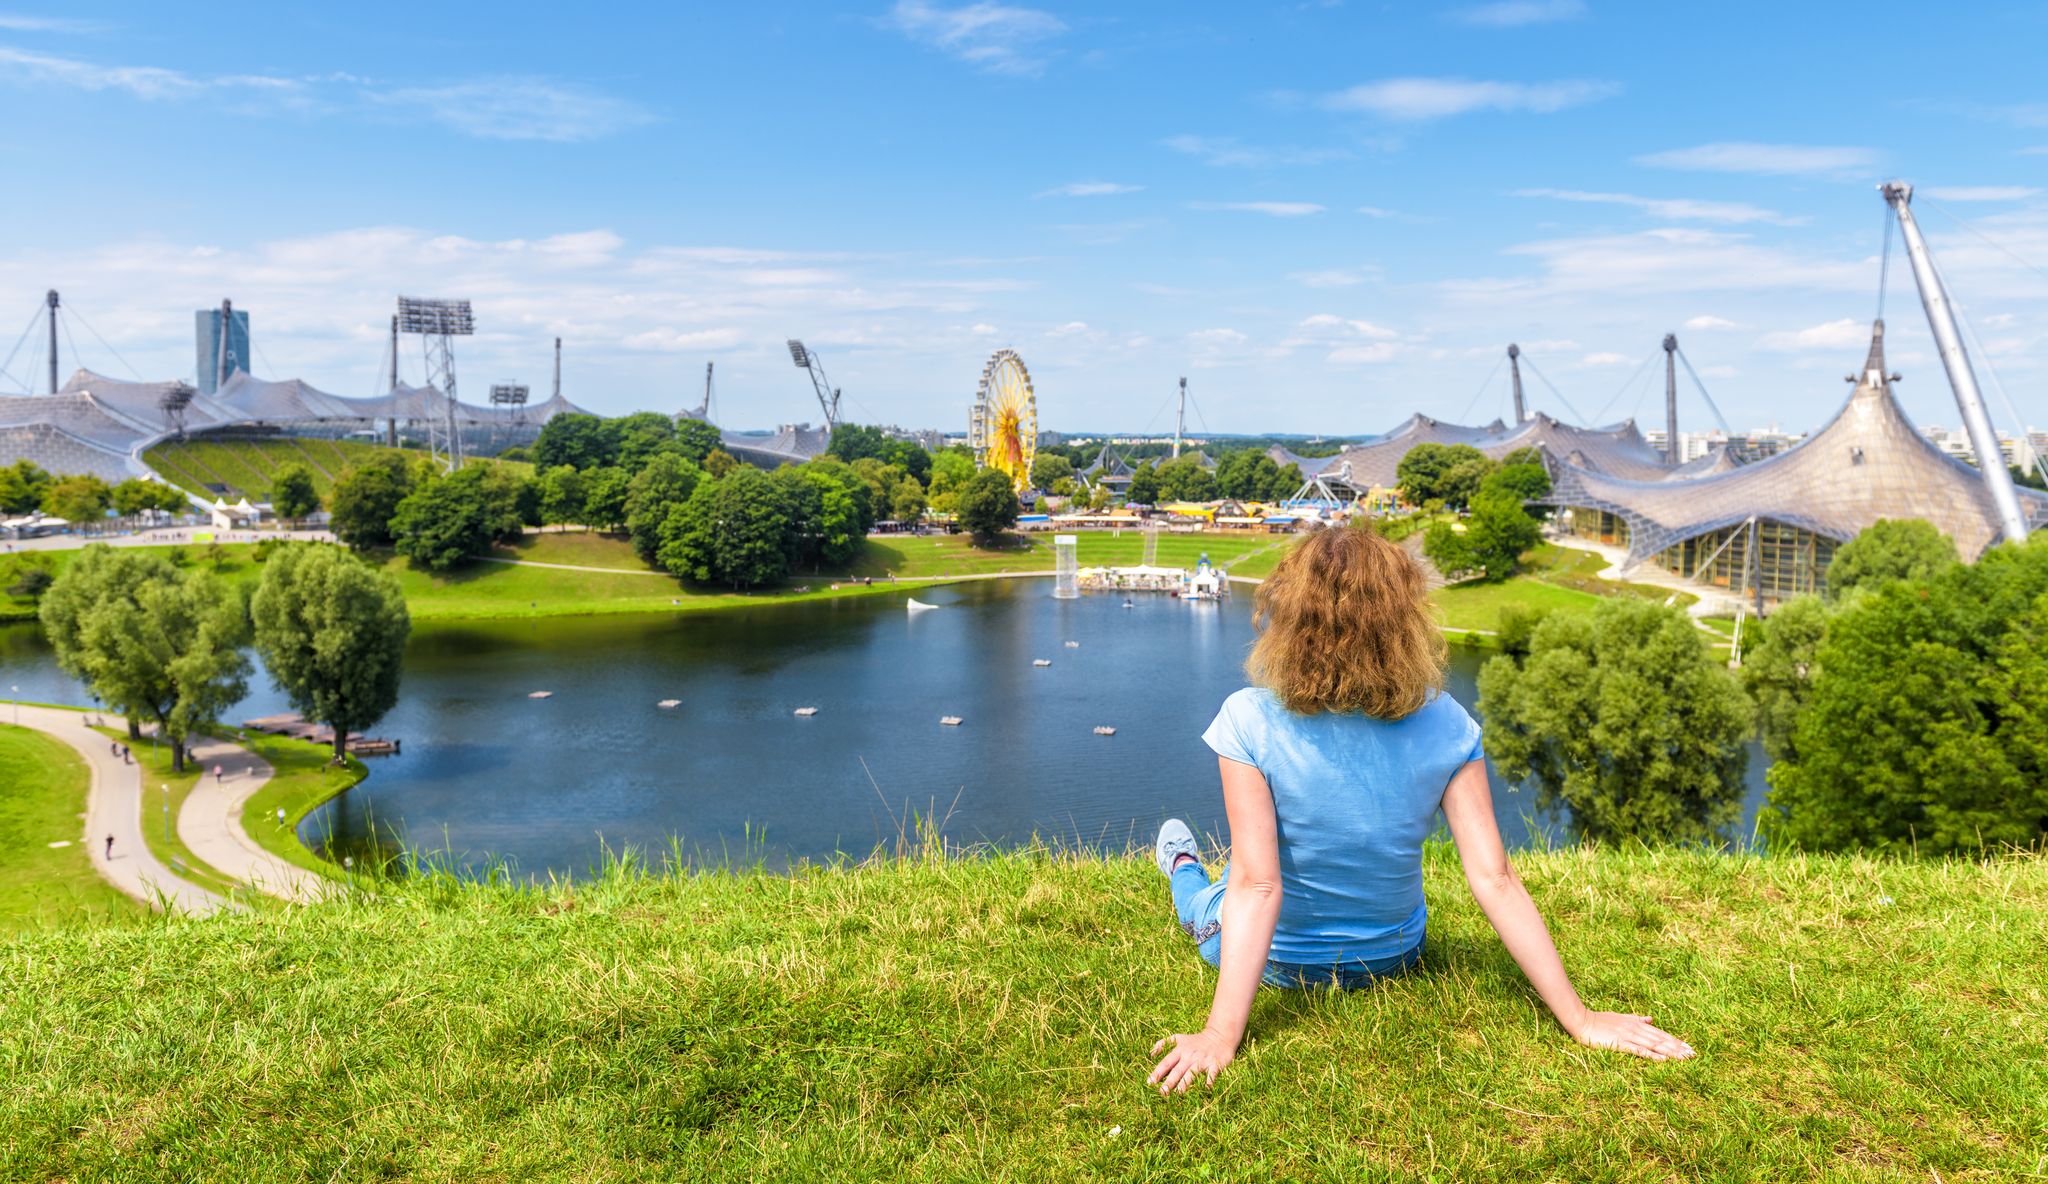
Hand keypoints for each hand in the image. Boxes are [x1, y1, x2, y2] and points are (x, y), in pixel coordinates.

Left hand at [1148, 1028, 1235, 1093]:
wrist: (1219, 1036)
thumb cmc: (1196, 1040)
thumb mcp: (1178, 1038)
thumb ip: (1163, 1043)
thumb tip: (1150, 1054)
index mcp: (1180, 1050)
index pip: (1166, 1062)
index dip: (1158, 1072)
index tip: (1150, 1082)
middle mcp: (1190, 1056)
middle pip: (1178, 1069)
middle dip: (1170, 1081)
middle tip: (1162, 1091)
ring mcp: (1202, 1060)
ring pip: (1192, 1072)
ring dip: (1185, 1082)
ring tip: (1179, 1093)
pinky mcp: (1215, 1064)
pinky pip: (1211, 1073)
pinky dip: (1209, 1080)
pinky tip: (1206, 1088)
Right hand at [1569, 1010, 1694, 1060]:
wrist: (1582, 1021)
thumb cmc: (1600, 1020)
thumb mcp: (1620, 1017)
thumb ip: (1636, 1018)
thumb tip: (1650, 1019)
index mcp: (1637, 1023)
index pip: (1660, 1034)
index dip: (1675, 1040)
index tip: (1689, 1047)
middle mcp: (1636, 1028)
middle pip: (1661, 1039)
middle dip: (1678, 1047)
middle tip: (1693, 1054)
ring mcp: (1629, 1036)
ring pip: (1654, 1045)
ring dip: (1671, 1052)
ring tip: (1684, 1058)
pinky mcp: (1621, 1043)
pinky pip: (1640, 1050)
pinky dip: (1653, 1055)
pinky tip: (1663, 1059)